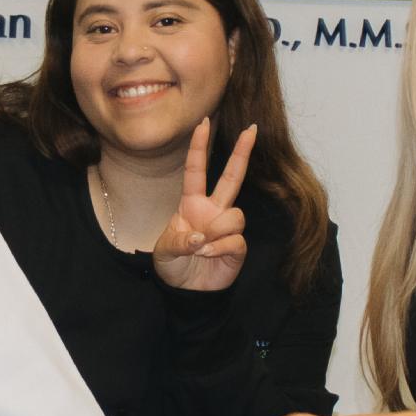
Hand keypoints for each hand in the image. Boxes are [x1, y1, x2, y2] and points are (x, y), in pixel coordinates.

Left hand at [152, 119, 253, 292]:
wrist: (187, 291)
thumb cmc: (174, 265)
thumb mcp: (164, 251)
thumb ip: (178, 241)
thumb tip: (199, 237)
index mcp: (192, 204)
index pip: (196, 170)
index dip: (199, 147)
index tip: (202, 123)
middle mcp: (214, 210)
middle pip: (232, 177)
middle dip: (242, 153)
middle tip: (251, 129)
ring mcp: (227, 227)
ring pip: (235, 215)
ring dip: (216, 231)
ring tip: (201, 248)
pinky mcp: (238, 246)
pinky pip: (235, 239)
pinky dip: (218, 249)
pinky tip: (208, 257)